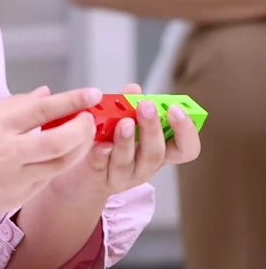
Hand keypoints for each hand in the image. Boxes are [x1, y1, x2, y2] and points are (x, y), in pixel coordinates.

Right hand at [0, 86, 101, 225]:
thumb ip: (16, 105)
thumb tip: (48, 95)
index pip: (42, 110)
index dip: (72, 100)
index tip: (92, 93)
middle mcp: (7, 155)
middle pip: (60, 143)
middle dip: (83, 129)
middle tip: (90, 118)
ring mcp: (14, 180)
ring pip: (61, 165)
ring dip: (79, 148)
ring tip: (82, 134)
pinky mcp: (18, 198)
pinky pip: (47, 178)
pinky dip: (58, 164)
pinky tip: (59, 154)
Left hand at [47, 83, 200, 207]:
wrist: (82, 177)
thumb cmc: (110, 144)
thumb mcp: (123, 122)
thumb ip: (129, 105)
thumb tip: (134, 90)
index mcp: (158, 150)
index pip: (185, 149)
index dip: (186, 131)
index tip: (176, 109)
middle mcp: (144, 166)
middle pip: (156, 154)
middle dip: (152, 129)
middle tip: (147, 106)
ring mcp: (122, 176)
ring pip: (128, 163)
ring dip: (127, 141)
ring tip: (124, 122)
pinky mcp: (98, 179)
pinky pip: (101, 167)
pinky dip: (101, 154)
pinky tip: (100, 143)